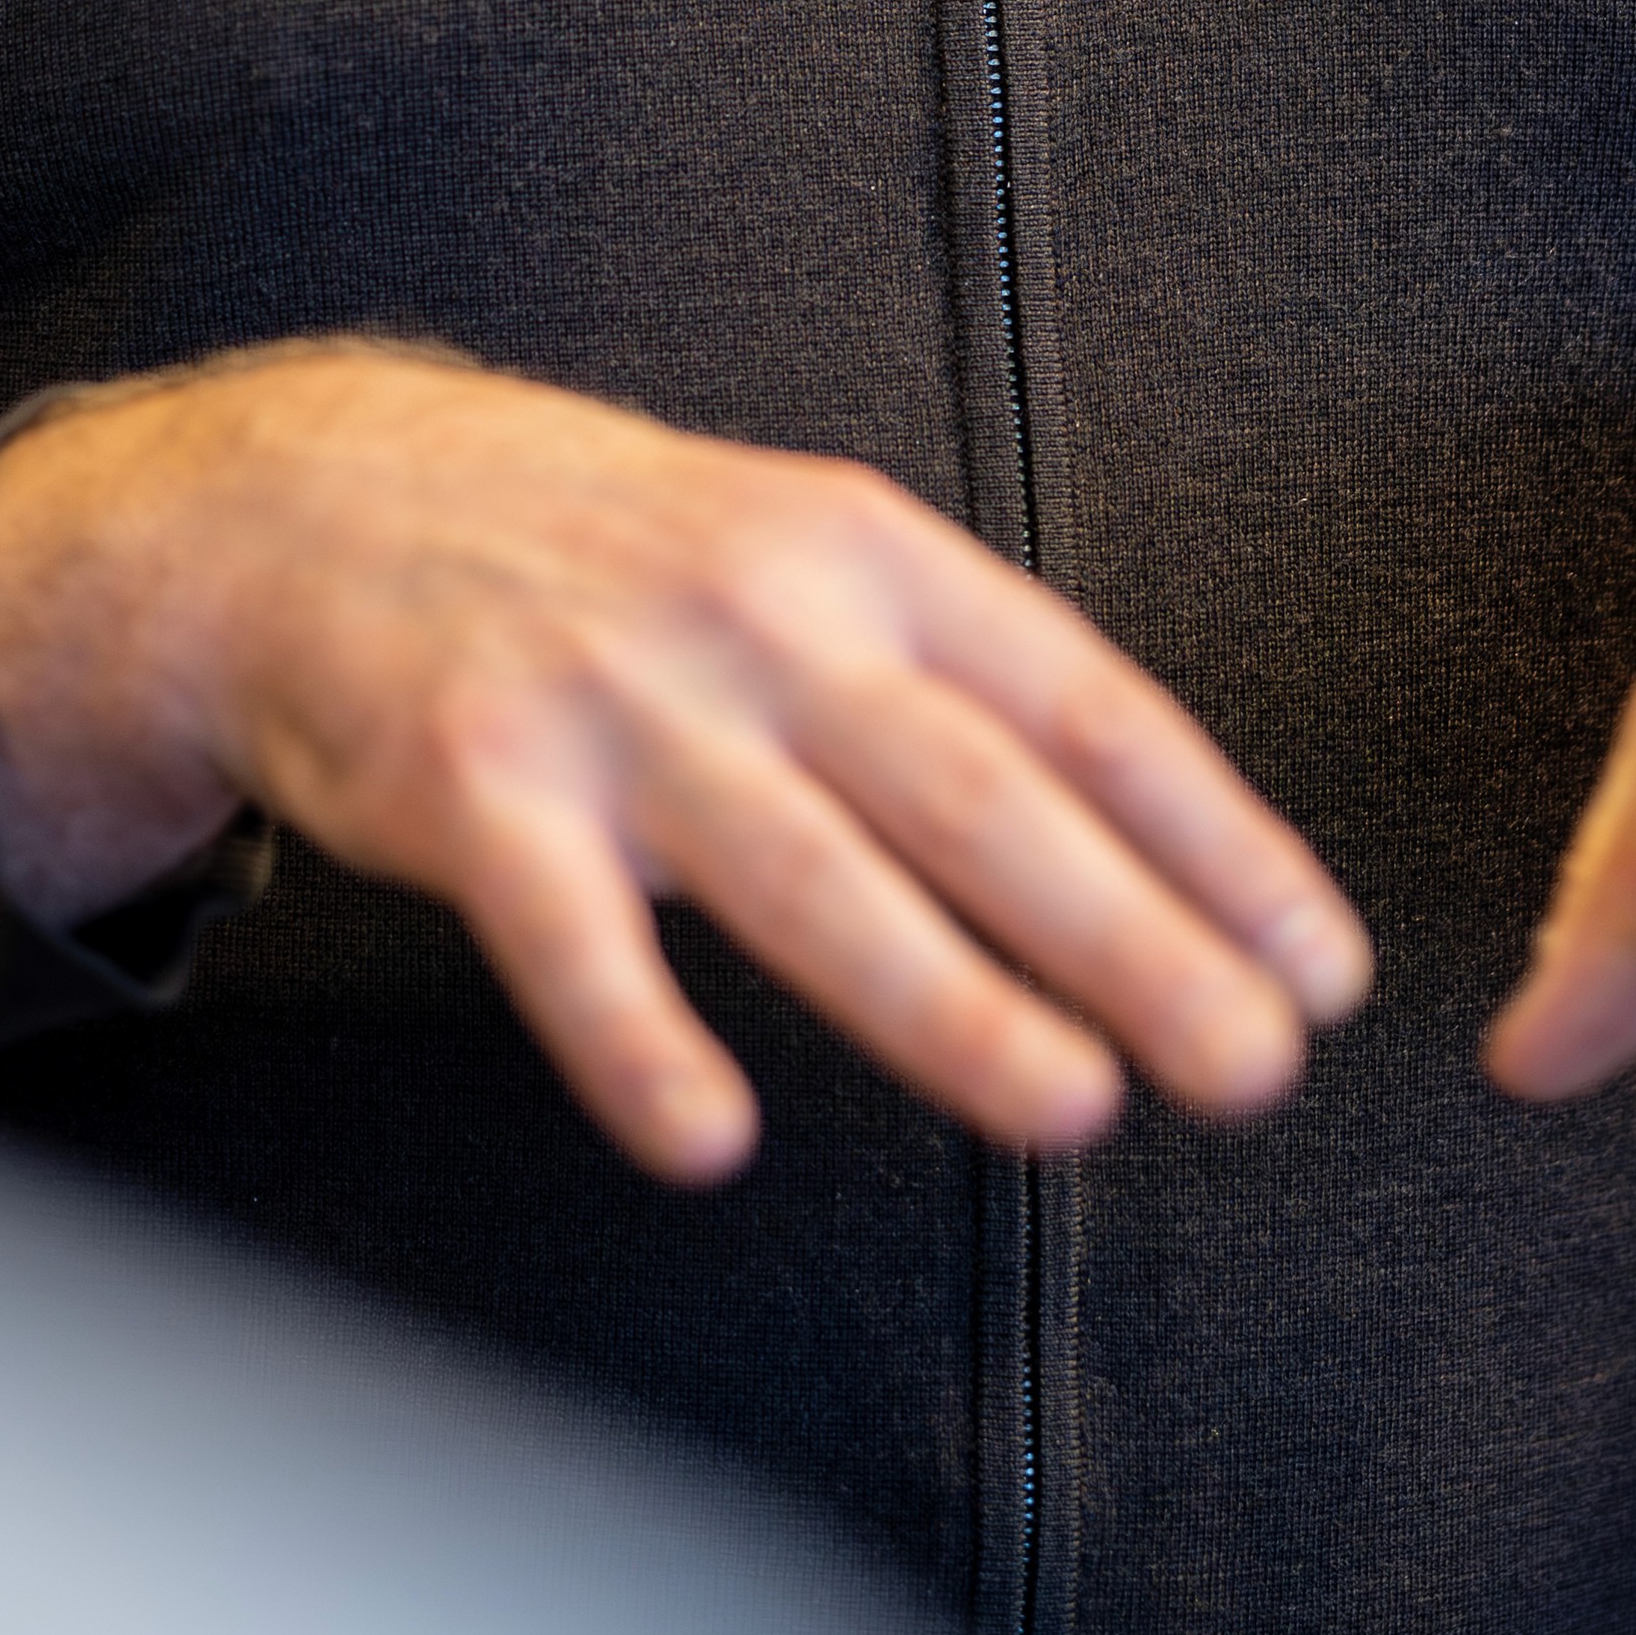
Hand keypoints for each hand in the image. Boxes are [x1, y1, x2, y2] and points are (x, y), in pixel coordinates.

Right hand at [0, 341, 1373, 1185]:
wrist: (315, 499)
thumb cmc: (601, 563)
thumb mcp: (792, 558)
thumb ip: (941, 685)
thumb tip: (1143, 855)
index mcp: (864, 556)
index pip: (1083, 702)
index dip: (1215, 836)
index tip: (1320, 964)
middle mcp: (759, 615)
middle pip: (977, 795)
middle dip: (1133, 938)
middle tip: (1254, 1068)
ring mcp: (616, 700)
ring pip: (810, 872)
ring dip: (948, 1000)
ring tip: (1072, 1110)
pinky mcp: (471, 783)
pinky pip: (570, 934)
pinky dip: (638, 1037)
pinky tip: (710, 1135)